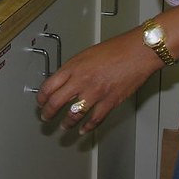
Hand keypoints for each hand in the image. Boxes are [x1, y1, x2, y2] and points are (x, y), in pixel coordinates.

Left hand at [37, 30, 162, 134]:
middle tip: (45, 117)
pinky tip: (84, 129)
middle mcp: (81, 81)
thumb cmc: (116, 48)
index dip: (41, 98)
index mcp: (73, 67)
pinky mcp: (109, 102)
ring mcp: (95, 93)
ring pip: (73, 115)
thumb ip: (74, 68)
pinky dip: (88, 127)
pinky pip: (95, 119)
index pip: (48, 86)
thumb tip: (64, 81)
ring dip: (66, 123)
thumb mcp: (87, 54)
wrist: (138, 52)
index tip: (40, 102)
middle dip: (48, 113)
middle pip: (56, 103)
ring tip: (63, 127)